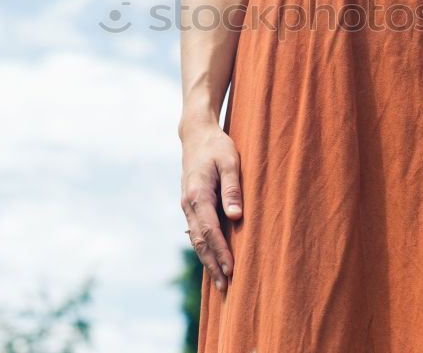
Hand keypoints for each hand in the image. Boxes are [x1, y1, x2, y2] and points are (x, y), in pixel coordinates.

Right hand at [179, 119, 243, 291]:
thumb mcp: (230, 161)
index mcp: (198, 194)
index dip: (221, 252)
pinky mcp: (189, 204)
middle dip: (212, 264)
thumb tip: (236, 217)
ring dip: (207, 260)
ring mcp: (186, 205)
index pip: (210, 230)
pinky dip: (203, 248)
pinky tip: (212, 259)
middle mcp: (188, 203)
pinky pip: (195, 231)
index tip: (231, 270)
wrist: (196, 134)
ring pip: (195, 239)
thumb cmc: (217, 146)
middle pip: (200, 241)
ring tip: (220, 280)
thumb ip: (233, 188)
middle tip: (225, 288)